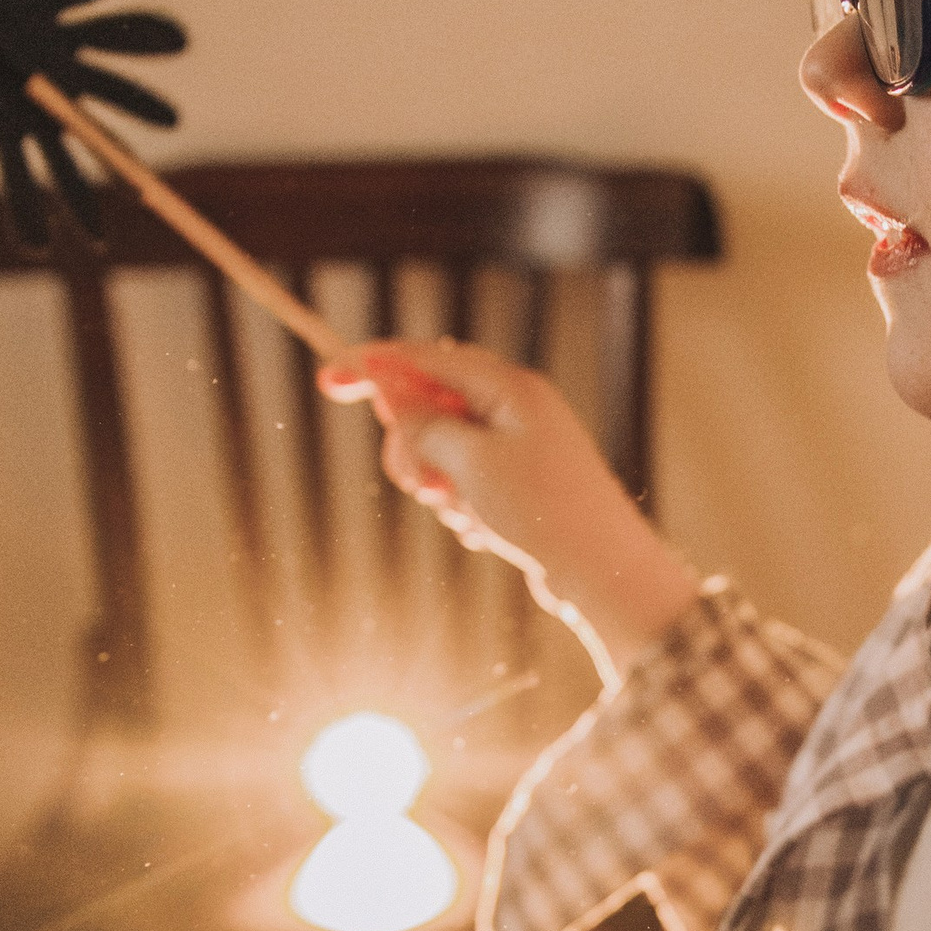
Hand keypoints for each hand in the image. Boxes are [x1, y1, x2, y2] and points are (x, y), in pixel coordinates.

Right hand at [319, 338, 698, 673]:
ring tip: (466, 512)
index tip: (328, 377)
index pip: (426, 357)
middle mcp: (515, 410)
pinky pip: (462, 486)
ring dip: (437, 484)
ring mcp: (516, 449)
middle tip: (421, 483)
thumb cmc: (543, 510)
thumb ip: (424, 425)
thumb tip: (396, 401)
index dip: (373, 364)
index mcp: (509, 387)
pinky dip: (461, 508)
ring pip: (440, 453)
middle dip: (411, 446)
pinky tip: (486, 532)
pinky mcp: (516, 488)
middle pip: (428, 405)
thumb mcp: (471, 461)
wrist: (602, 573)